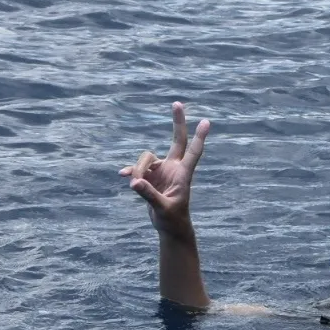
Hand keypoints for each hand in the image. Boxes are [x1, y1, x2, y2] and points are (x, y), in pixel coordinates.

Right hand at [120, 102, 208, 238]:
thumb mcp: (162, 209)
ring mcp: (162, 171)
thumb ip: (149, 195)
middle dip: (177, 122)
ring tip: (135, 185)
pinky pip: (137, 168)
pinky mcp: (150, 176)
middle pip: (177, 140)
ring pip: (146, 159)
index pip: (193, 152)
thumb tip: (134, 182)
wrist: (169, 227)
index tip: (206, 121)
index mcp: (183, 174)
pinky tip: (123, 176)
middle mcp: (173, 168)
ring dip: (138, 169)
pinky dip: (131, 171)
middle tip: (177, 103)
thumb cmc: (172, 220)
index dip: (199, 137)